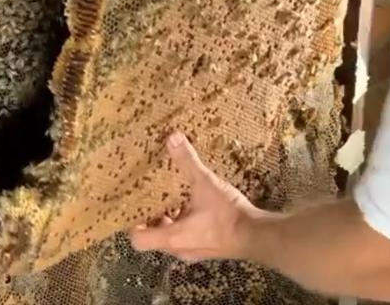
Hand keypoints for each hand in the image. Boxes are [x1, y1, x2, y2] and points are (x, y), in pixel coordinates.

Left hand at [129, 132, 270, 261]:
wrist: (259, 236)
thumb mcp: (205, 184)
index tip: (131, 204)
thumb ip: (187, 161)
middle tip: (147, 194)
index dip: (131, 222)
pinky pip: (187, 236)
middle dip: (150, 216)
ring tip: (169, 195)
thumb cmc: (227, 215)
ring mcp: (194, 251)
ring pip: (171, 236)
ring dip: (168, 218)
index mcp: (171, 238)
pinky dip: (184, 221)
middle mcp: (179, 249)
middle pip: (153, 236)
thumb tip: (172, 138)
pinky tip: (193, 203)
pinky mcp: (208, 248)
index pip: (138, 240)